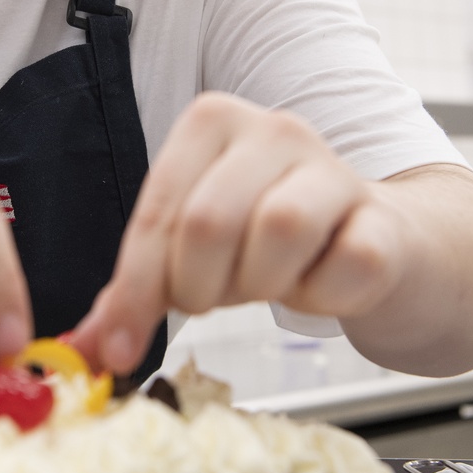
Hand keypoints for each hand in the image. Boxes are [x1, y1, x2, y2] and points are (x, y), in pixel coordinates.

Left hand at [71, 93, 403, 373]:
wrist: (387, 245)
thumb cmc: (276, 245)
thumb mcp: (197, 255)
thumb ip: (139, 293)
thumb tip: (85, 348)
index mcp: (213, 124)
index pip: (157, 212)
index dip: (134, 288)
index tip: (116, 348)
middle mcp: (274, 130)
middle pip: (208, 222)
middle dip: (199, 286)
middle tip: (216, 298)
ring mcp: (335, 169)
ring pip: (278, 230)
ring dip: (261, 285)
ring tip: (269, 284)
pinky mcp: (385, 219)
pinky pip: (343, 267)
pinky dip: (322, 297)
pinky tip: (322, 286)